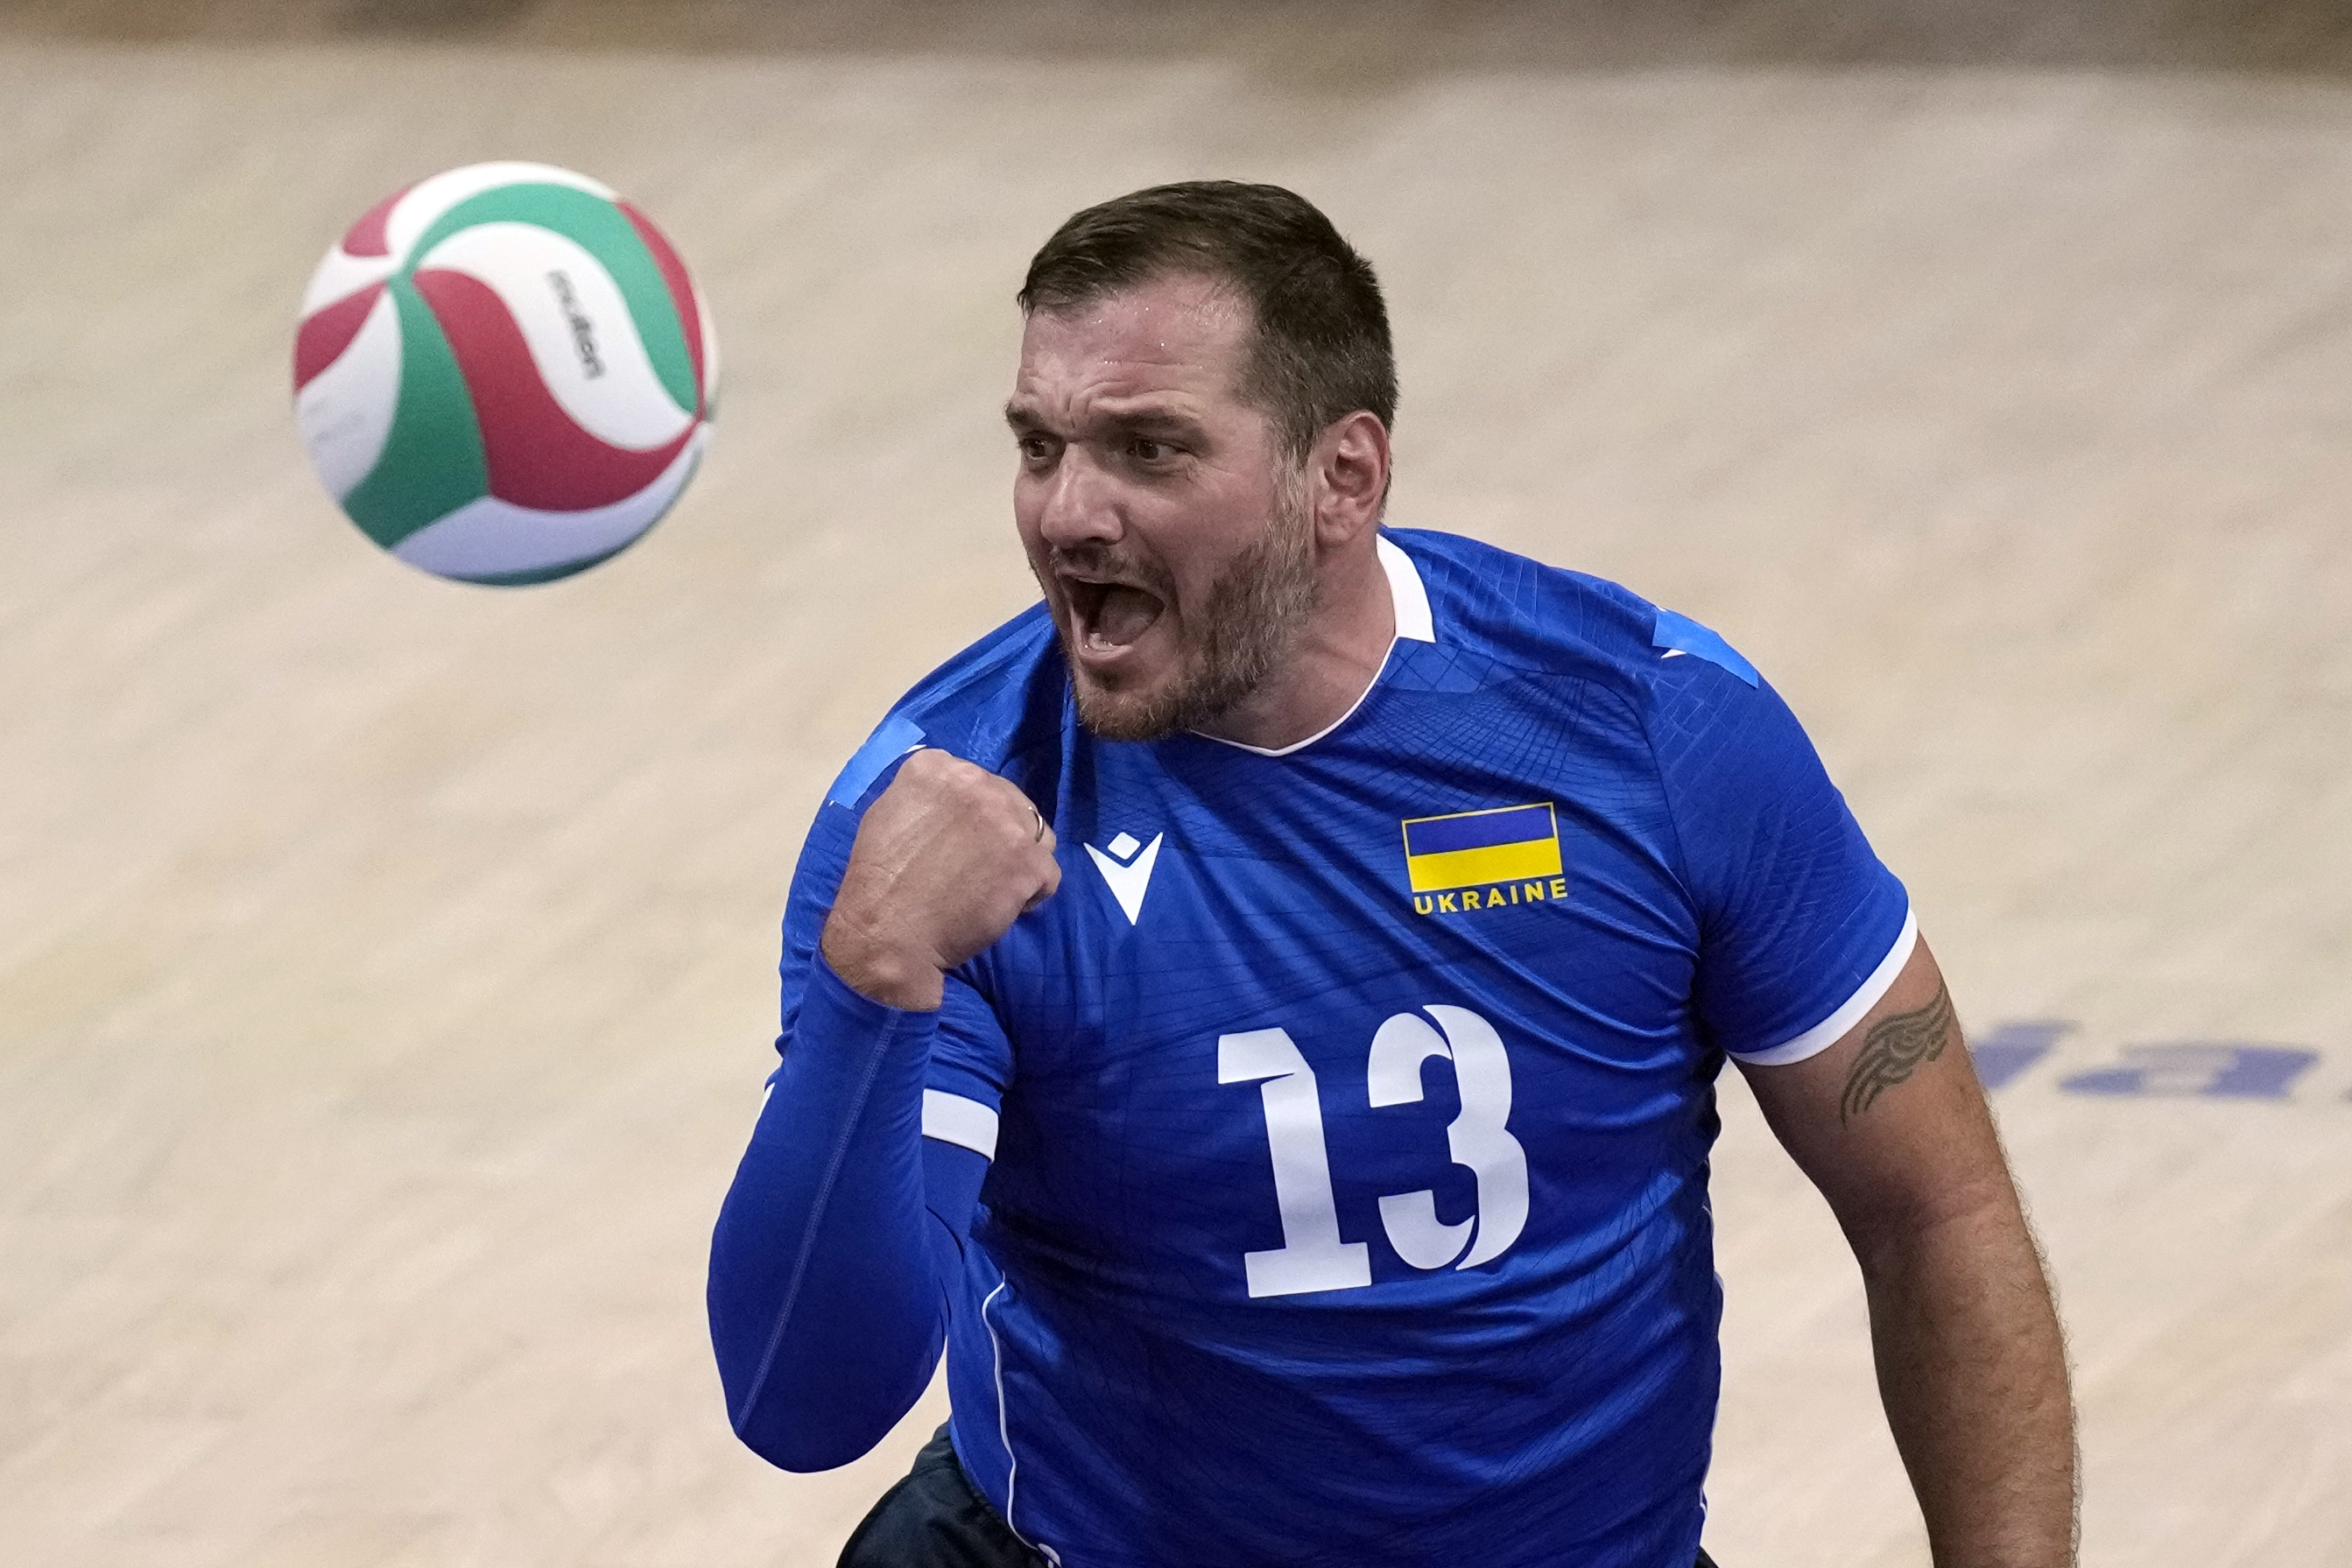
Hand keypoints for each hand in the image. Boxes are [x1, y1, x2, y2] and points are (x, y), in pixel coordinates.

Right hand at [821, 749, 1060, 1009]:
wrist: (886, 932)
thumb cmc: (877, 880)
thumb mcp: (886, 813)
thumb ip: (925, 796)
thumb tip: (950, 799)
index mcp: (937, 768)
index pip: (976, 782)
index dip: (973, 815)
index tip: (957, 840)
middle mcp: (977, 784)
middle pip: (1012, 803)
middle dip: (1001, 833)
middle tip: (975, 867)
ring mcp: (1008, 822)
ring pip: (1038, 835)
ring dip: (1021, 858)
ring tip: (991, 886)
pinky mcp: (1030, 862)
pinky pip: (1048, 874)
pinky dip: (1029, 894)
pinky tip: (1000, 907)